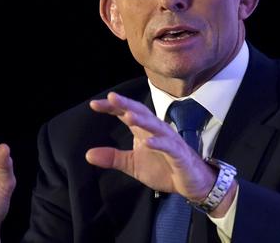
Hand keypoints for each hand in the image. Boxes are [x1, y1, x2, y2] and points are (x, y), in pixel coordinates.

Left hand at [85, 92, 215, 200]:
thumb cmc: (163, 169)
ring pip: (155, 126)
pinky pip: (169, 147)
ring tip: (128, 116)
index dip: (112, 107)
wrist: (191, 183)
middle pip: (141, 113)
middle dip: (126, 104)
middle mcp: (156, 131)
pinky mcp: (179, 155)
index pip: (127, 113)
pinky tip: (148, 142)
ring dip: (142, 120)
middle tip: (110, 97)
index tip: (94, 104)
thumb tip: (87, 155)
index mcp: (143, 130)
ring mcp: (169, 141)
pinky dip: (159, 143)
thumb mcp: (133, 164)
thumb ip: (113, 158)